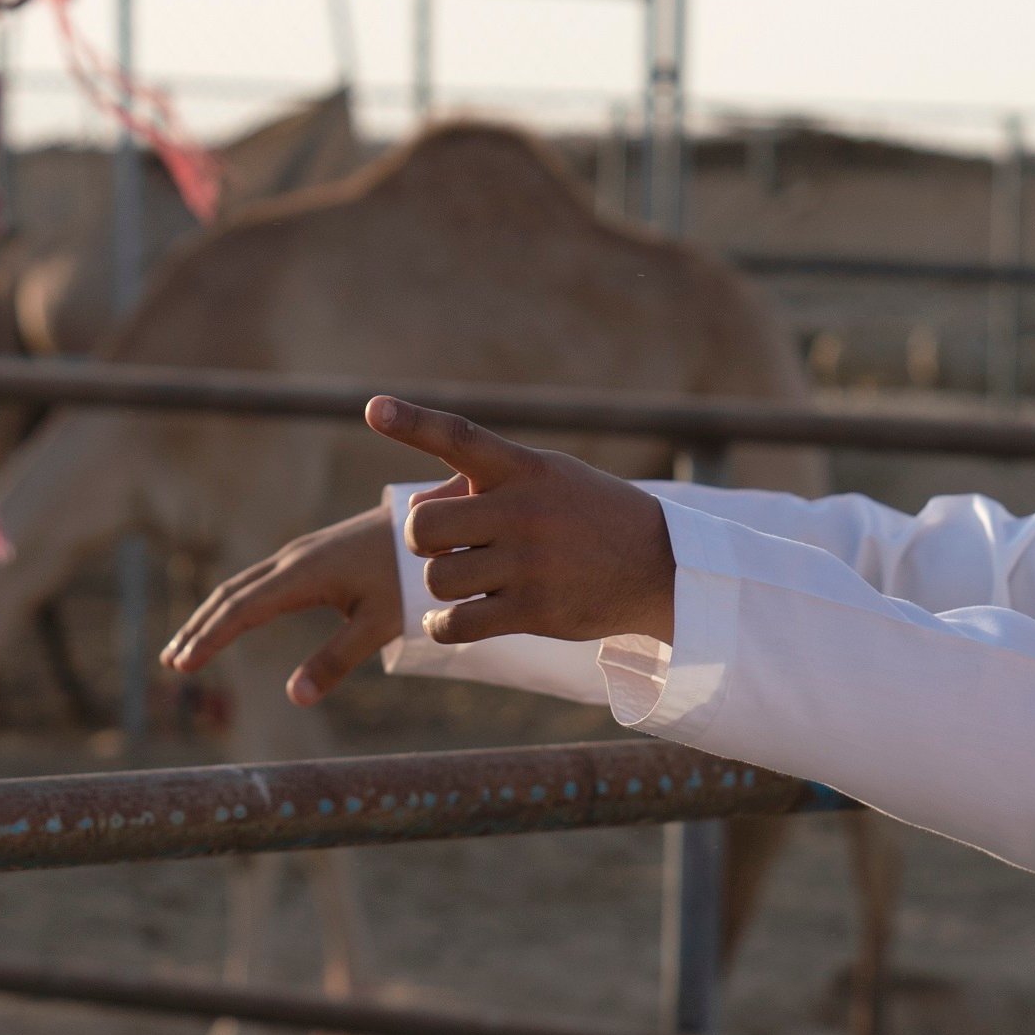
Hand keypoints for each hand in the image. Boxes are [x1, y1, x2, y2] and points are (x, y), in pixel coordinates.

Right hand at [158, 499, 413, 708]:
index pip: (241, 610)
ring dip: (211, 616)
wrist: (433, 523)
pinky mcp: (312, 555)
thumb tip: (295, 698)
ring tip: (188, 647)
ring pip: (242, 585)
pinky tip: (232, 621)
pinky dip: (235, 604)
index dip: (209, 639)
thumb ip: (337, 660)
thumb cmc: (409, 576)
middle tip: (171, 664)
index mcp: (302, 575)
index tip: (183, 667)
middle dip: (198, 629)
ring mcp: (300, 554)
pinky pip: (259, 581)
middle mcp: (293, 559)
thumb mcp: (380, 623)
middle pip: (230, 594)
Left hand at [371, 396, 676, 647]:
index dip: (412, 422)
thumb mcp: (545, 482)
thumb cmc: (589, 516)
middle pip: (426, 527)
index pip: (460, 437)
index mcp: (525, 469)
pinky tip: (451, 619)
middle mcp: (524, 512)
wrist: (661, 566)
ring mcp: (529, 563)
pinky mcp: (534, 611)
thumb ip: (478, 485)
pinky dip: (442, 624)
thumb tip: (414, 508)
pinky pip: (456, 623)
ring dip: (441, 584)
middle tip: (446, 546)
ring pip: (438, 578)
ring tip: (466, 583)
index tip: (373, 409)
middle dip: (423, 541)